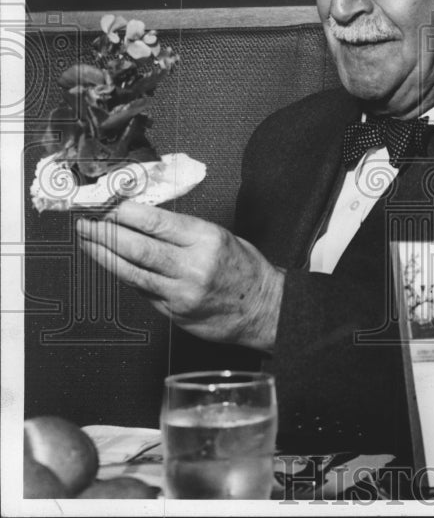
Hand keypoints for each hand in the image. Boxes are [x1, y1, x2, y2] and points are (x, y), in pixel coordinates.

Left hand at [75, 201, 283, 351]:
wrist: (263, 308)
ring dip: (104, 256)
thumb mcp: (220, 236)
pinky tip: (113, 265)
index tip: (106, 205)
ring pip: (132, 272)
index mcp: (207, 239)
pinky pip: (142, 290)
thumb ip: (183, 231)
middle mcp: (193, 265)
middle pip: (137, 247)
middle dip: (105, 233)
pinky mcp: (175, 312)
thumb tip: (142, 221)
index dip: (123, 212)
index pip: (155, 221)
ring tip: (88, 242)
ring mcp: (182, 292)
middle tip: (86, 223)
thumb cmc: (245, 269)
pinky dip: (125, 276)